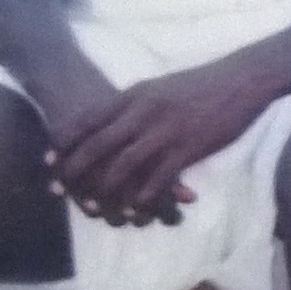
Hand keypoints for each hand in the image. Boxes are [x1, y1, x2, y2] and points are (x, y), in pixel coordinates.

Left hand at [45, 60, 277, 227]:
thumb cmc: (202, 83)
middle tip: (60, 191)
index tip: (48, 160)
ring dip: (107, 191)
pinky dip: (143, 197)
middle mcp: (143, 112)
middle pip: (98, 145)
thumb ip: (136, 104)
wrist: (241, 79)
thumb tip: (115, 120)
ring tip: (97, 210)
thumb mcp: (159, 87)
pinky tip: (136, 210)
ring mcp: (165, 131)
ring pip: (124, 165)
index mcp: (135, 95)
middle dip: (75, 171)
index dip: (65, 142)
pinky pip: (158, 177)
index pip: (88, 120)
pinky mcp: (188, 147)